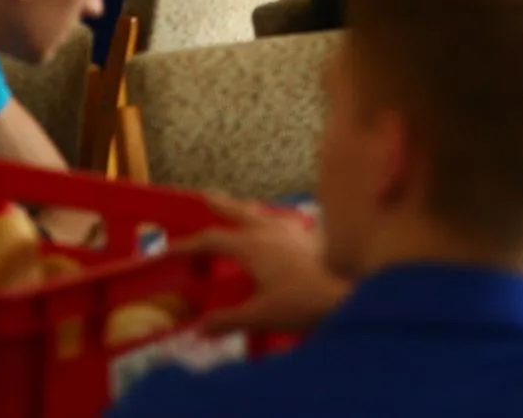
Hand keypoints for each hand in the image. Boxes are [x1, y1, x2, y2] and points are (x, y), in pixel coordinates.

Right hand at [175, 194, 347, 335]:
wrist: (352, 294)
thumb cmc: (304, 303)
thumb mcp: (261, 316)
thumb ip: (228, 320)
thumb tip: (200, 328)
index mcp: (252, 246)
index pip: (212, 239)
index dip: (189, 244)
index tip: (170, 249)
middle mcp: (271, 231)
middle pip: (239, 211)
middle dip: (220, 204)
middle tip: (205, 195)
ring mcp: (294, 231)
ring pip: (264, 213)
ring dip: (248, 209)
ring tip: (242, 208)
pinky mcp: (313, 238)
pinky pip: (285, 222)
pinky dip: (274, 221)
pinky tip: (281, 229)